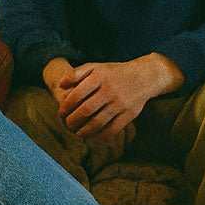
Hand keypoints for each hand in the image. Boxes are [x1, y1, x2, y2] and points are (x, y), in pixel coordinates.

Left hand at [56, 54, 180, 142]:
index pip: (77, 94)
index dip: (66, 106)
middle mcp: (110, 90)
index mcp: (99, 77)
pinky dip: (101, 136)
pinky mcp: (129, 114)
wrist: (144, 76)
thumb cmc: (114, 73)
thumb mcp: (96, 67)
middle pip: (86, 110)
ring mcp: (120, 103)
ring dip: (85, 131)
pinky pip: (113, 129)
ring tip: (78, 133)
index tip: (61, 113)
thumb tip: (60, 85)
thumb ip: (76, 73)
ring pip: (98, 122)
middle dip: (73, 121)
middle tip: (68, 125)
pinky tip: (94, 137)